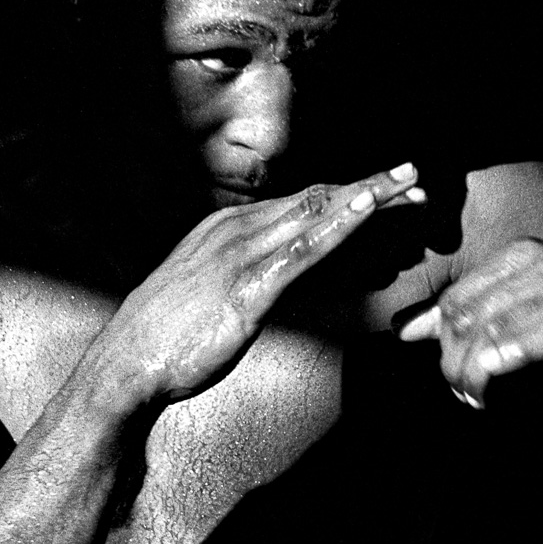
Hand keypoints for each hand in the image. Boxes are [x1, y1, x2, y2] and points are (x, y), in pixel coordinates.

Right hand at [92, 163, 425, 406]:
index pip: (300, 203)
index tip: (387, 192)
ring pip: (317, 215)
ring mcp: (242, 255)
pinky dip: (340, 226)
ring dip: (367, 197)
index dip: (348, 195)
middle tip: (416, 179)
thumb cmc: (168, 337)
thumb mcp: (210, 294)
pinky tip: (368, 210)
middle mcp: (236, 231)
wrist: (126, 365)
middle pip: (316, 199)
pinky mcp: (248, 286)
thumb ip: (248, 278)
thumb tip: (286, 280)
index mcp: (228, 229)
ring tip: (407, 183)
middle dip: (369, 188)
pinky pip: (304, 250)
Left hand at [397, 237, 542, 409]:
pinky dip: (510, 367)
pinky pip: (537, 341)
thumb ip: (472, 323)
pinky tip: (499, 389)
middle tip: (466, 397)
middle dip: (457, 364)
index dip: (446, 345)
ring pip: (493, 332)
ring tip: (482, 402)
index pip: (456, 299)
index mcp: (524, 255)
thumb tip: (408, 330)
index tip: (457, 379)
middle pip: (467, 316)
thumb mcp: (524, 326)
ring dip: (478, 376)